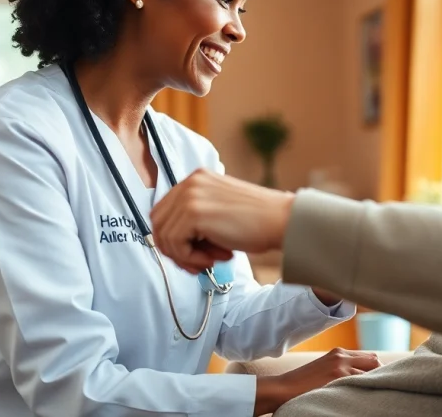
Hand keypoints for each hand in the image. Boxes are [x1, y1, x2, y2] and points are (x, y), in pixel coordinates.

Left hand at [150, 169, 294, 273]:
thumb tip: (172, 243)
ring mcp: (190, 195)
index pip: (164, 211)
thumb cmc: (258, 221)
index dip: (173, 237)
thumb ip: (196, 217)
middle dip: (174, 249)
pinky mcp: (194, 213)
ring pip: (164, 237)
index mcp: (197, 178)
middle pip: (158, 223)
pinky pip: (175, 245)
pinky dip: (191, 259)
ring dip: (185, 257)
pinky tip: (215, 258)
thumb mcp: (221, 209)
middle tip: (197, 263)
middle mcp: (190, 182)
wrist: (282, 220)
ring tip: (211, 260)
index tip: (192, 254)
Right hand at [253, 348, 381, 415]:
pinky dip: (366, 389)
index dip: (377, 369)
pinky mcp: (337, 377)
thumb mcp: (324, 369)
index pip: (369, 357)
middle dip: (381, 373)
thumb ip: (341, 368)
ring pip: (371, 372)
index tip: (379, 381)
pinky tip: (365, 397)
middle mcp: (342, 356)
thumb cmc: (302, 384)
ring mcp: (341, 366)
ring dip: (375, 383)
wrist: (283, 388)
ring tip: (375, 394)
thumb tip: (361, 377)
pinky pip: (362, 382)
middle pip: (375, 361)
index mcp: (338, 352)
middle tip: (381, 388)